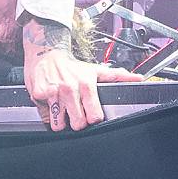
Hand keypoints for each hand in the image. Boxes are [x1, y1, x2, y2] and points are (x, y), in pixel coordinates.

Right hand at [22, 46, 139, 133]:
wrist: (46, 53)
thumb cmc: (72, 66)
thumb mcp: (95, 70)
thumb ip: (117, 76)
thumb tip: (139, 78)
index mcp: (86, 84)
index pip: (94, 116)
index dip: (93, 118)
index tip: (90, 114)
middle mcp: (70, 89)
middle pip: (78, 124)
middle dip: (77, 122)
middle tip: (75, 112)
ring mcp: (53, 93)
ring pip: (59, 125)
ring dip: (61, 121)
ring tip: (63, 108)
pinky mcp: (38, 95)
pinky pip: (46, 118)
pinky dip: (48, 114)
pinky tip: (51, 103)